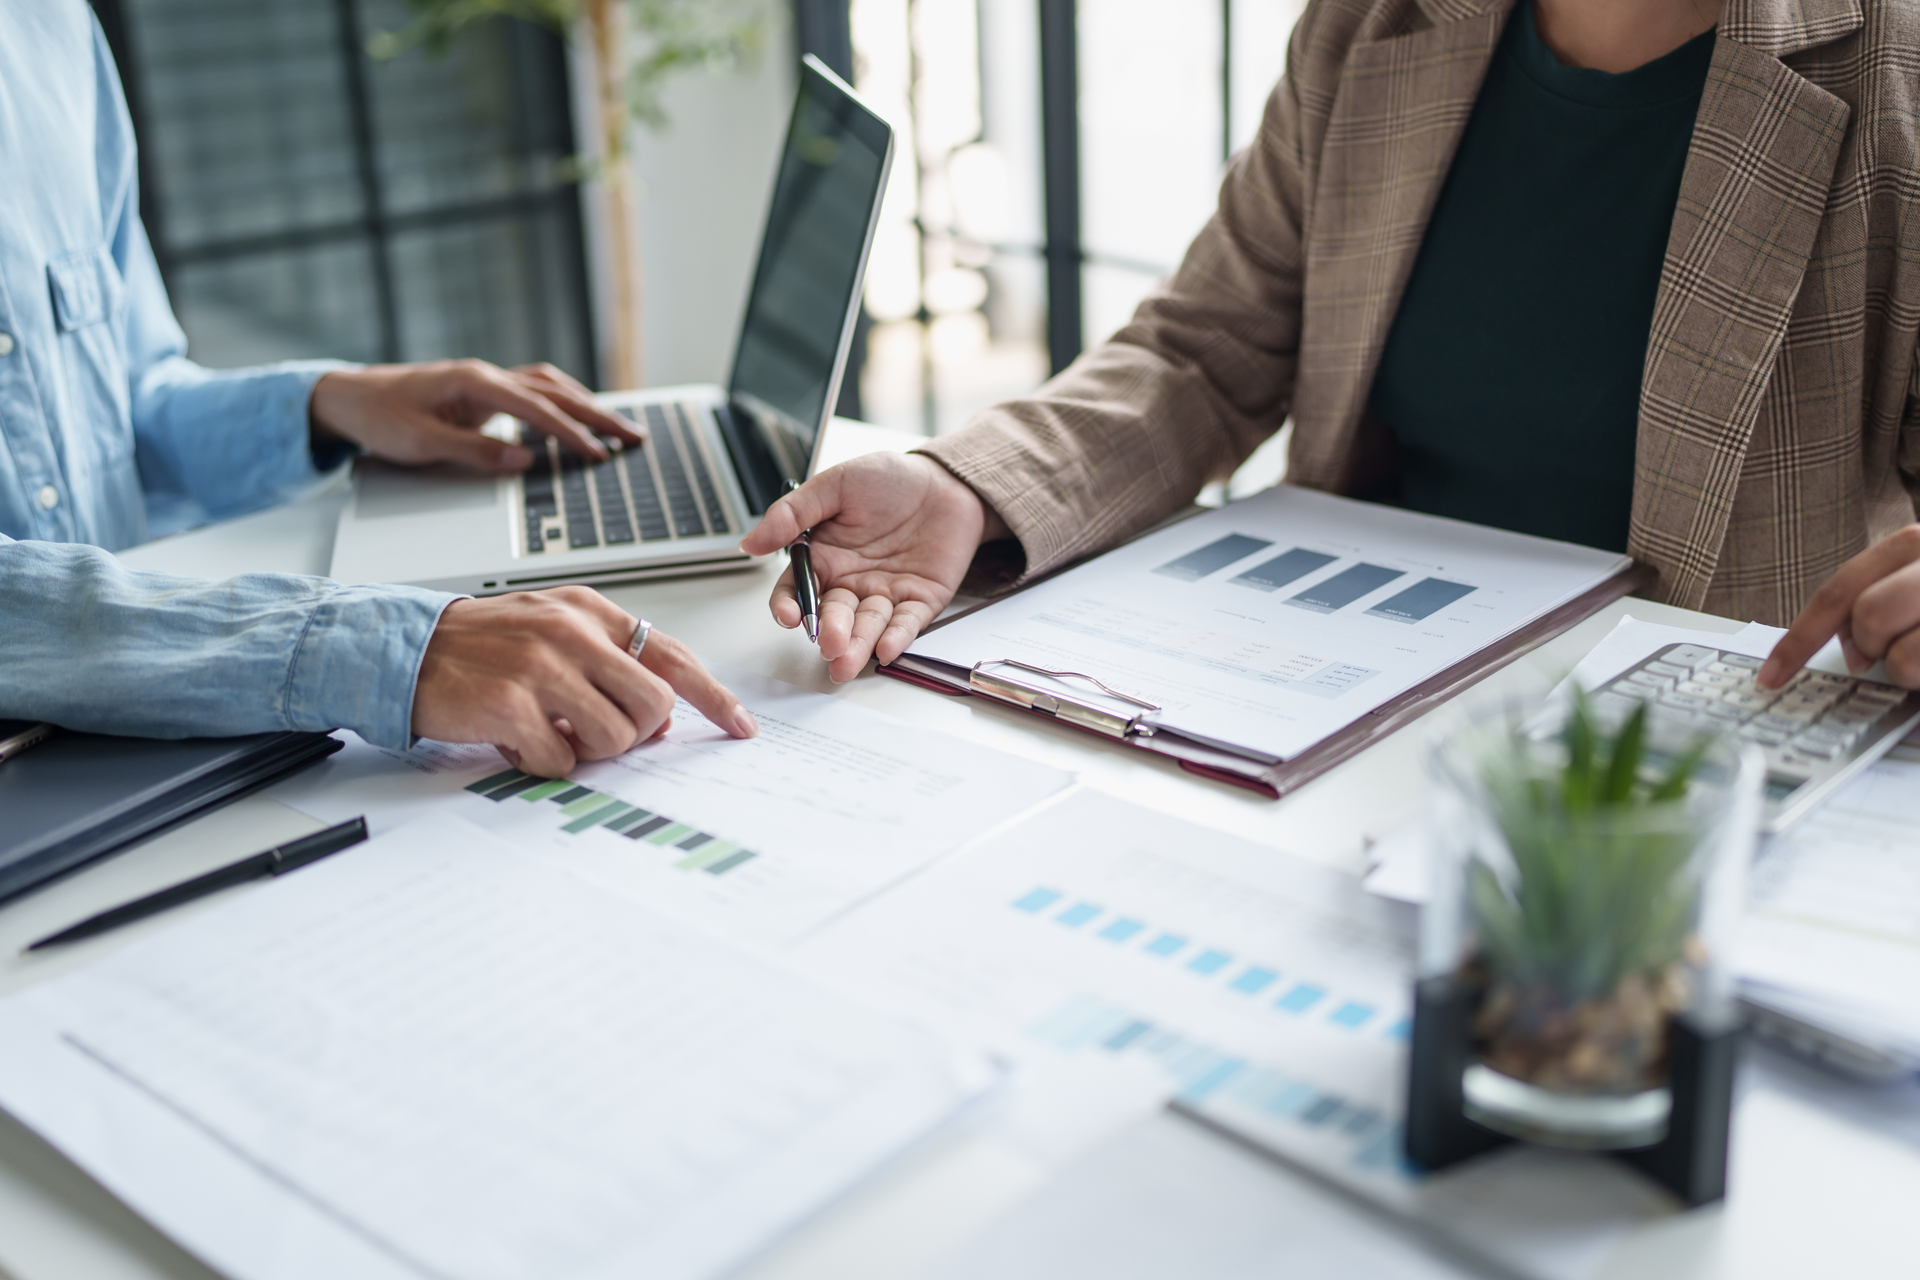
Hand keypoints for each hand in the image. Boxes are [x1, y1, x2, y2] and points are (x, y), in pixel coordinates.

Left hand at [310, 360, 642, 472]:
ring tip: (618, 428)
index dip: (571, 433)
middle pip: (555, 392)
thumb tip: (524, 460)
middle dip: (598, 415)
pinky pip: (535, 392)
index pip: (536, 409)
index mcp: (473, 382)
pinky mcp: (484, 391)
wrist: (348, 397)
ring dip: (587, 405)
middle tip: (634, 437)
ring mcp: (486, 381)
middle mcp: (486, 376)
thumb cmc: (379, 417)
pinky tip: (579, 416)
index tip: (599, 453)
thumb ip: (474, 451)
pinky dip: (564, 403)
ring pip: (550, 387)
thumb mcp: (420, 443)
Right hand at [411, 587, 756, 776]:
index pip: (673, 656)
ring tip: (550, 731)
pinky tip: (515, 740)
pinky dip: (543, 762)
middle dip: (635, 734)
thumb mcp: (554, 630)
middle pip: (654, 705)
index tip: (740, 726)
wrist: (406, 648)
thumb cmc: (483, 646)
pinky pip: (561, 760)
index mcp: (590, 611)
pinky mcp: (511, 704)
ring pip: (615, 737)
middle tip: (595, 732)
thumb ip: (609, 660)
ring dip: (587, 750)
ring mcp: (541, 667)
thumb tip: (662, 715)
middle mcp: (571, 632)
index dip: (714, 697)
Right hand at [739, 452, 1008, 681]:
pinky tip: (886, 649)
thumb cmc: (889, 479)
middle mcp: (852, 581)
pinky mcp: (921, 600)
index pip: (797, 591)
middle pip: (834, 615)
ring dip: (858, 645)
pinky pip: (907, 623)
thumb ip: (791, 514)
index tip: (789, 616)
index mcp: (825, 557)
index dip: (790, 606)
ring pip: (867, 625)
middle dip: (831, 632)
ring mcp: (886, 593)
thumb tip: (750, 542)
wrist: (945, 478)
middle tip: (829, 644)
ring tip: (847, 662)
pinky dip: (897, 637)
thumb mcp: (834, 485)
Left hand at [1759, 525, 1919, 689]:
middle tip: (1890, 650)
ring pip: (1899, 653)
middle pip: (1868, 616)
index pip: (1836, 593)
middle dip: (1871, 645)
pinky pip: (1919, 665)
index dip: (1798, 640)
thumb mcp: (1908, 588)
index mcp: (1909, 544)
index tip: (1769, 677)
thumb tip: (1846, 652)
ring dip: (1904, 666)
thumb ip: (1869, 600)